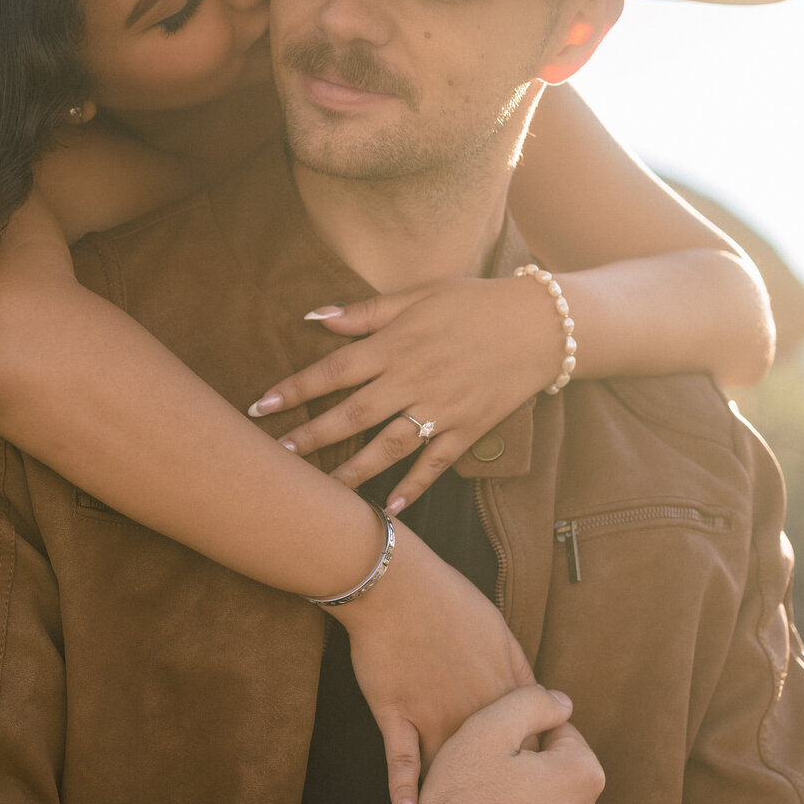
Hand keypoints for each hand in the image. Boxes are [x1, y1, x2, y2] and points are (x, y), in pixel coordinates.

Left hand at [248, 279, 564, 509]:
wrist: (541, 324)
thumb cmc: (474, 302)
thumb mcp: (419, 295)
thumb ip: (366, 311)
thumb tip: (315, 316)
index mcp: (397, 343)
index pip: (334, 370)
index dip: (296, 389)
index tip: (262, 406)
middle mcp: (414, 379)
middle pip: (353, 414)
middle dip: (311, 436)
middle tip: (276, 455)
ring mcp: (442, 408)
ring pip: (388, 446)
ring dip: (351, 470)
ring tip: (320, 490)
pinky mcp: (467, 429)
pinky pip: (434, 464)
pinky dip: (412, 487)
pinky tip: (388, 508)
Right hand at [330, 533, 534, 803]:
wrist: (399, 588)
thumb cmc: (453, 606)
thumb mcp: (506, 640)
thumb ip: (531, 684)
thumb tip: (559, 708)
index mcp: (510, 700)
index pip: (540, 750)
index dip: (538, 770)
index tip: (531, 786)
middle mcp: (477, 718)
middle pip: (499, 771)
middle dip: (507, 801)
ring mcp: (435, 720)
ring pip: (452, 774)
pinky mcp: (396, 718)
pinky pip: (401, 764)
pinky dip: (405, 793)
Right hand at [410, 685, 606, 803]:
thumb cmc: (459, 801)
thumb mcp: (485, 729)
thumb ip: (531, 702)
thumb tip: (562, 702)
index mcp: (582, 775)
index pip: (562, 735)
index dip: (524, 736)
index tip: (496, 750)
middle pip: (562, 779)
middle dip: (534, 775)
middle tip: (488, 782)